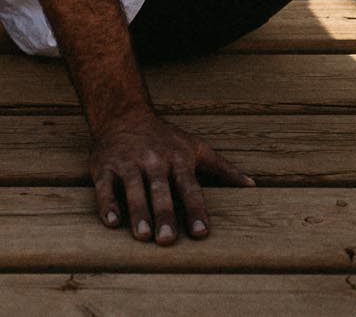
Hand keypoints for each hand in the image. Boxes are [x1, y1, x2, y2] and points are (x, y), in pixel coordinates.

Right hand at [89, 105, 252, 244]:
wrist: (123, 114)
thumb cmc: (165, 137)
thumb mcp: (196, 147)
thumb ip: (223, 168)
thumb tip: (252, 185)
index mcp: (177, 159)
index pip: (189, 188)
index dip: (196, 210)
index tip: (202, 233)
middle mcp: (153, 161)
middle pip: (161, 191)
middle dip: (165, 215)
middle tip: (168, 240)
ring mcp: (128, 163)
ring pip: (133, 189)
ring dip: (138, 212)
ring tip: (142, 236)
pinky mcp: (104, 166)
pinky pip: (105, 186)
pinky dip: (107, 203)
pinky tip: (111, 221)